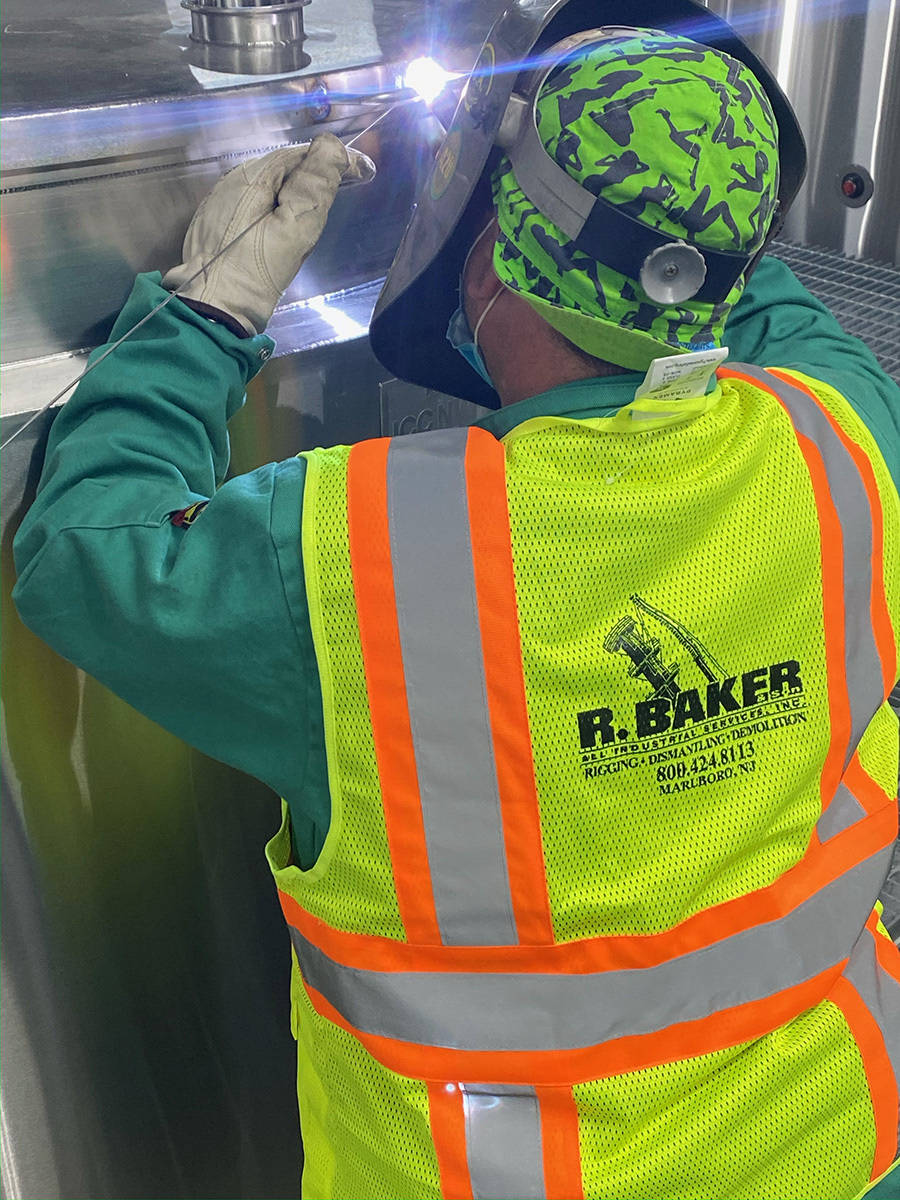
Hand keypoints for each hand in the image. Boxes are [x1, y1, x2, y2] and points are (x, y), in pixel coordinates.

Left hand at [162, 134, 374, 334]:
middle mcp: (232, 180)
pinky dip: (274, 205)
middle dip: (313, 173)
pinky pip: (252, 203)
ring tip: (319, 203)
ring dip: (293, 189)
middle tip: (348, 183)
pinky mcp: (215, 222)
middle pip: (282, 168)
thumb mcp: (294, 229)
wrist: (214, 309)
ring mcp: (220, 201)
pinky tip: (284, 222)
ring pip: (267, 185)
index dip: (331, 160)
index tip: (361, 170)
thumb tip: (332, 146)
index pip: (299, 155)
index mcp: (252, 176)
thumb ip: (314, 185)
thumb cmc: (257, 271)